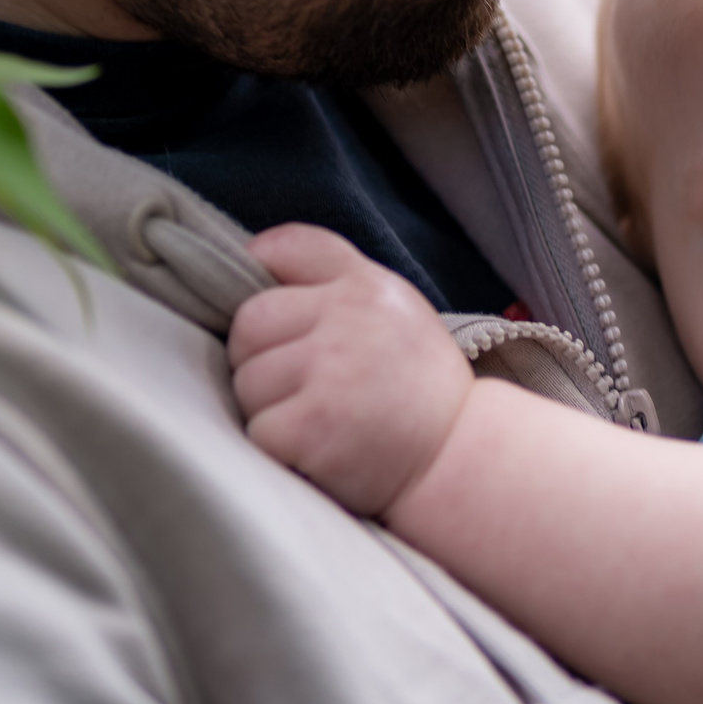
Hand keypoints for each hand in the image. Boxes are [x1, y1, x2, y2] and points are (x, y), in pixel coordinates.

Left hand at [227, 224, 476, 517]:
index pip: (286, 247)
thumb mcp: (394, 310)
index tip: (271, 315)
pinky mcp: (314, 424)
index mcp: (368, 284)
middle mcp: (350, 317)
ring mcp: (331, 370)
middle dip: (258, 358)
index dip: (257, 272)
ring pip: (246, 381)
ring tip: (315, 417)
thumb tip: (250, 262)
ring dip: (267, 408)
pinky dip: (278, 447)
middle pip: (249, 324)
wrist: (456, 456)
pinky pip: (258, 430)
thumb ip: (336, 282)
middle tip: (300, 385)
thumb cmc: (414, 386)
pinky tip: (316, 448)